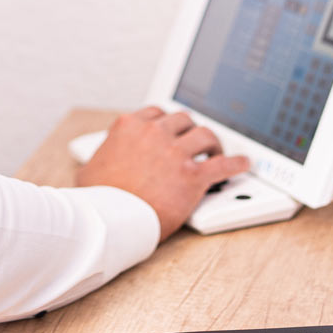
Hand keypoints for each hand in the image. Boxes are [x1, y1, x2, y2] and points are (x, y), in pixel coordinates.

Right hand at [75, 106, 248, 237]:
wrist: (111, 220)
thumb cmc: (98, 199)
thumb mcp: (89, 168)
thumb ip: (101, 157)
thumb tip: (97, 164)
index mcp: (129, 127)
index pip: (156, 113)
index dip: (167, 123)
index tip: (172, 130)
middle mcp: (154, 133)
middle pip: (183, 119)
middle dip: (189, 130)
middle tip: (194, 142)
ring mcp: (175, 153)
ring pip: (204, 135)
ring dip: (212, 143)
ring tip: (216, 152)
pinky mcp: (193, 175)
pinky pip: (223, 164)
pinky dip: (236, 163)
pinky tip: (242, 164)